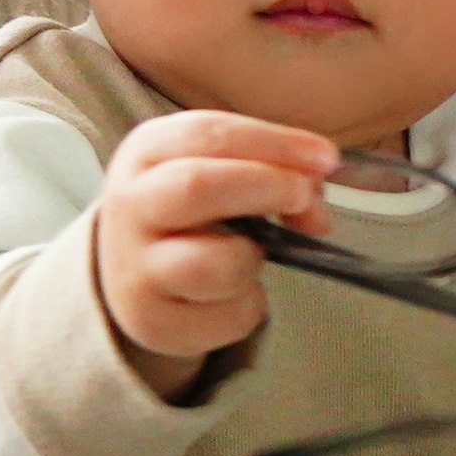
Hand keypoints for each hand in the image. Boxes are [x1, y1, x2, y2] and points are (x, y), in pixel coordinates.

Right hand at [94, 109, 347, 397]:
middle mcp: (130, 206)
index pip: (207, 134)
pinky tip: (232, 294)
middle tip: (305, 198)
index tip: (325, 157)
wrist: (132, 273)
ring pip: (218, 263)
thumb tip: (313, 205)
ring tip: (249, 255)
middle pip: (197, 186)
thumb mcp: (217, 170)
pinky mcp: (154, 321)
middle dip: (267, 186)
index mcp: (146, 153)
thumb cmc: (189, 212)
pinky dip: (249, 303)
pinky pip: (230, 314)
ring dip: (253, 258)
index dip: (274, 143)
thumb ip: (270, 169)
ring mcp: (137, 268)